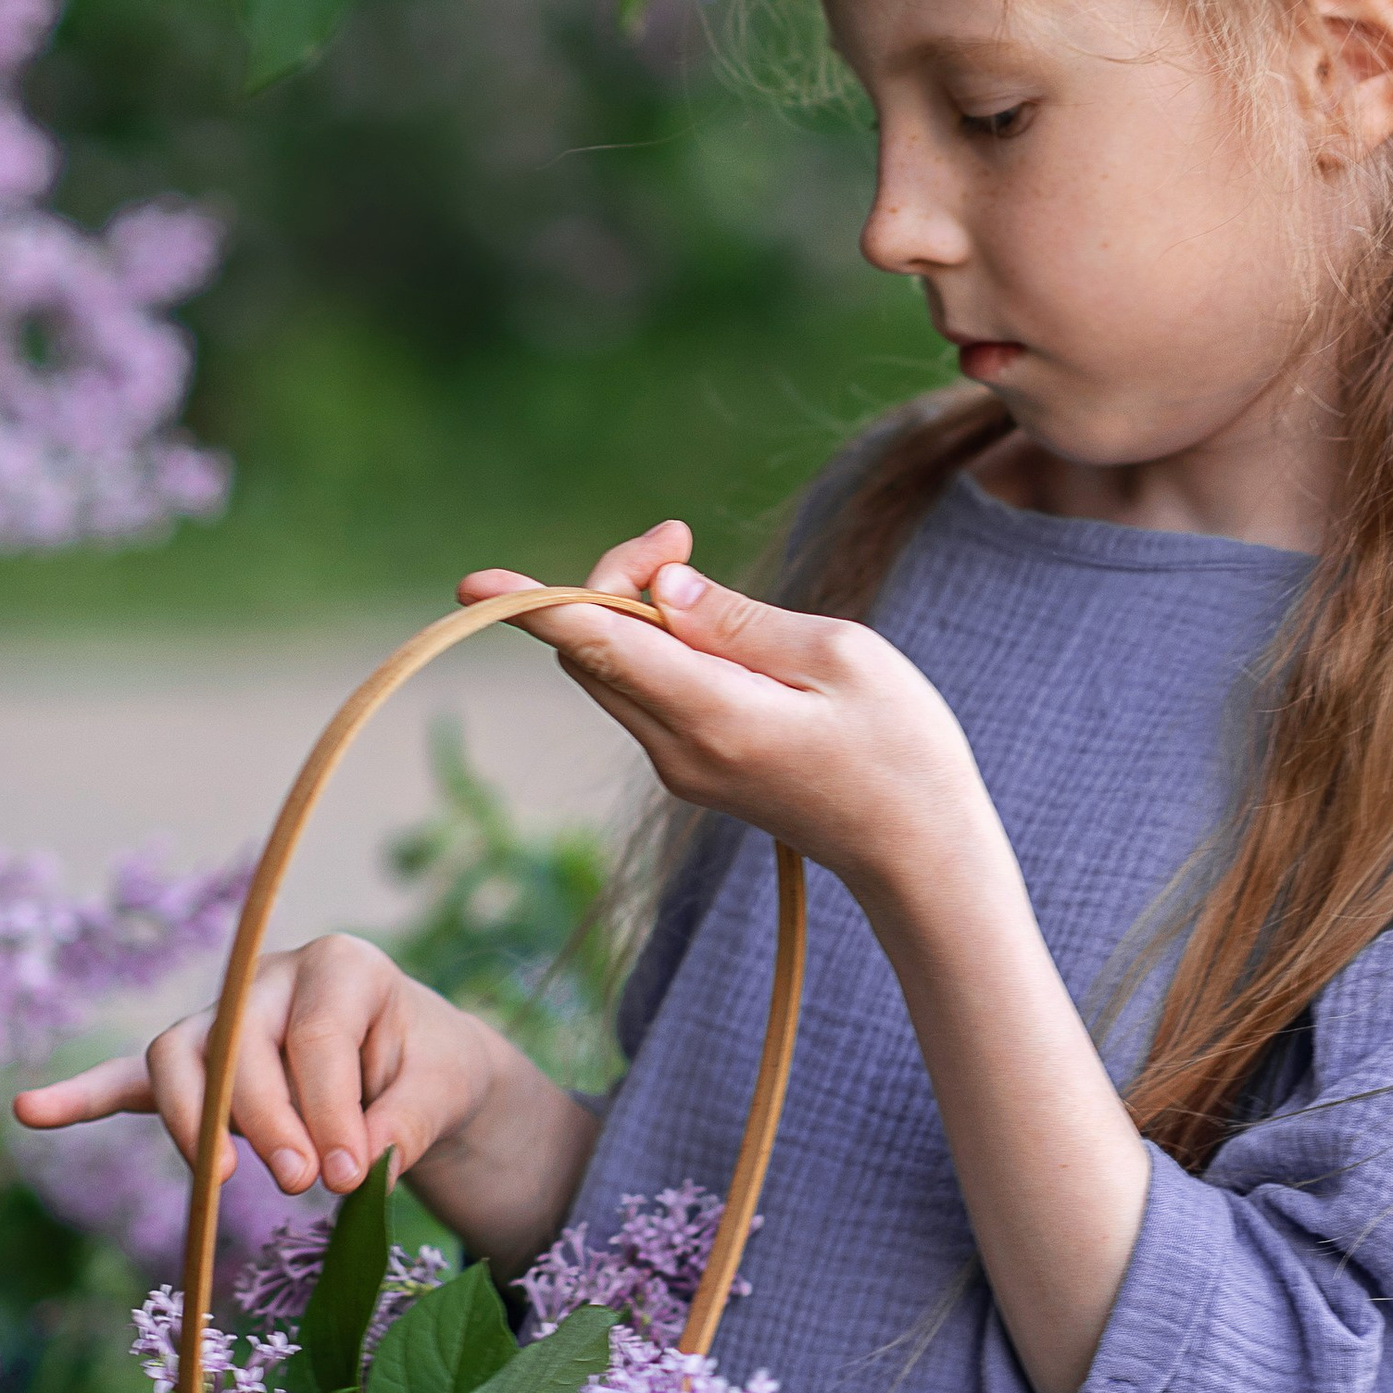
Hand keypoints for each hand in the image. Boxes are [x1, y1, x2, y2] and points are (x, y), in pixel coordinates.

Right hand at [12, 940, 586, 1261]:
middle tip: (307, 1185)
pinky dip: (83, 1097)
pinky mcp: (193, 1066)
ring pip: (178, 1059)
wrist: (419, 1066)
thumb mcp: (443, 1089)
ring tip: (220, 1178)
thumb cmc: (429, 1070)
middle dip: (268, 1121)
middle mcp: (268, 979)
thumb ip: (405, 1123)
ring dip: (195, 1122)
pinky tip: (33, 1110)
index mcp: (341, 966)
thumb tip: (355, 1167)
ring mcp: (221, 1020)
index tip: (351, 1175)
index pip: (317, 1035)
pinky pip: (128, 1080)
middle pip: (241, 1045)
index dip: (330, 1109)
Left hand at [462, 521, 993, 918]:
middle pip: (591, 651)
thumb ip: (737, 620)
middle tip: (680, 538)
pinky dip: (652, 646)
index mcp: (714, 717)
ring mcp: (680, 767)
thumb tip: (656, 592)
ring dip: (630, 611)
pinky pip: (644, 693)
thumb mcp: (839, 655)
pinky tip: (708, 628)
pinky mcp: (693, 770)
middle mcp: (679, 750)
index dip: (534, 607)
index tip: (473, 585)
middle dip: (610, 580)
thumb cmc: (901, 748)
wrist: (919, 853)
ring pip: (611, 671)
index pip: (599, 648)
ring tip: (693, 569)